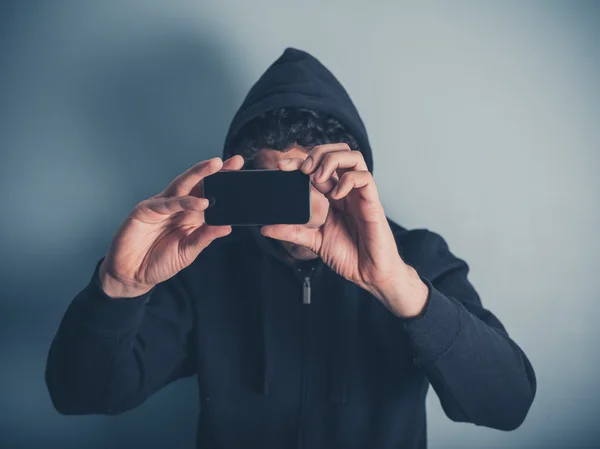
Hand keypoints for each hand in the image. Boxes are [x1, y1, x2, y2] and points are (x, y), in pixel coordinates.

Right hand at [99, 155, 244, 297]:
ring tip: (217, 167)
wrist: (133, 275)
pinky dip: (183, 202)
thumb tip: (227, 227)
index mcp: (190, 215)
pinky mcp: (146, 210)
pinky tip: (200, 202)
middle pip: (198, 184)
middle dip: (215, 171)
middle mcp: (177, 206)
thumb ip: (205, 238)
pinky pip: (167, 203)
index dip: (223, 183)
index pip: (209, 194)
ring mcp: (162, 206)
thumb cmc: (160, 262)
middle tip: (235, 161)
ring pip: (182, 185)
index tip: (241, 172)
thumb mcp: (188, 252)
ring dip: (200, 174)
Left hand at [261, 144, 425, 314]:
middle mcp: (348, 190)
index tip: (281, 166)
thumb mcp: (313, 242)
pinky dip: (348, 179)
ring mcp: (361, 195)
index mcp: (334, 195)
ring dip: (332, 160)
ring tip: (318, 177)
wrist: (369, 274)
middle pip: (338, 152)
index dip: (300, 161)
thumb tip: (265, 228)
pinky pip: (365, 178)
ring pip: (354, 157)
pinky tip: (336, 194)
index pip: (318, 167)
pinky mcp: (373, 203)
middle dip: (318, 153)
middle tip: (303, 169)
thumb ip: (292, 232)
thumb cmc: (349, 256)